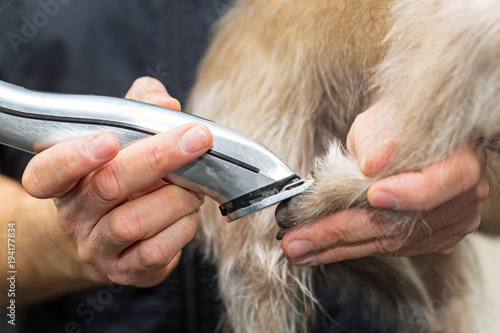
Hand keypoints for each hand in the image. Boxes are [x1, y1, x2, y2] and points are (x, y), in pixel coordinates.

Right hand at [22, 77, 212, 285]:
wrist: (122, 231)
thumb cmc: (124, 174)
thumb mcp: (124, 136)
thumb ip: (139, 109)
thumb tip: (165, 103)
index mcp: (64, 180)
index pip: (47, 172)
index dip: (74, 157)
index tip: (110, 140)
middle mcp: (73, 216)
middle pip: (107, 186)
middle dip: (158, 157)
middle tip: (196, 139)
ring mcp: (96, 247)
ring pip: (133, 222)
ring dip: (176, 198)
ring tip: (194, 187)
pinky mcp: (124, 270)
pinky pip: (155, 252)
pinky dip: (182, 228)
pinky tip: (189, 214)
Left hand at [281, 103, 487, 265]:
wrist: (413, 135)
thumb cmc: (398, 123)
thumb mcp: (385, 119)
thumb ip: (379, 140)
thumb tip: (372, 164)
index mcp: (459, 160)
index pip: (437, 184)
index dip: (407, 193)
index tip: (373, 195)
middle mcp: (462, 197)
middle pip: (398, 225)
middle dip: (339, 233)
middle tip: (298, 241)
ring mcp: (451, 222)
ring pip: (389, 243)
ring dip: (337, 248)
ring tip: (299, 249)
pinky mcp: (435, 237)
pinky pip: (390, 249)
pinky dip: (352, 248)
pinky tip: (323, 251)